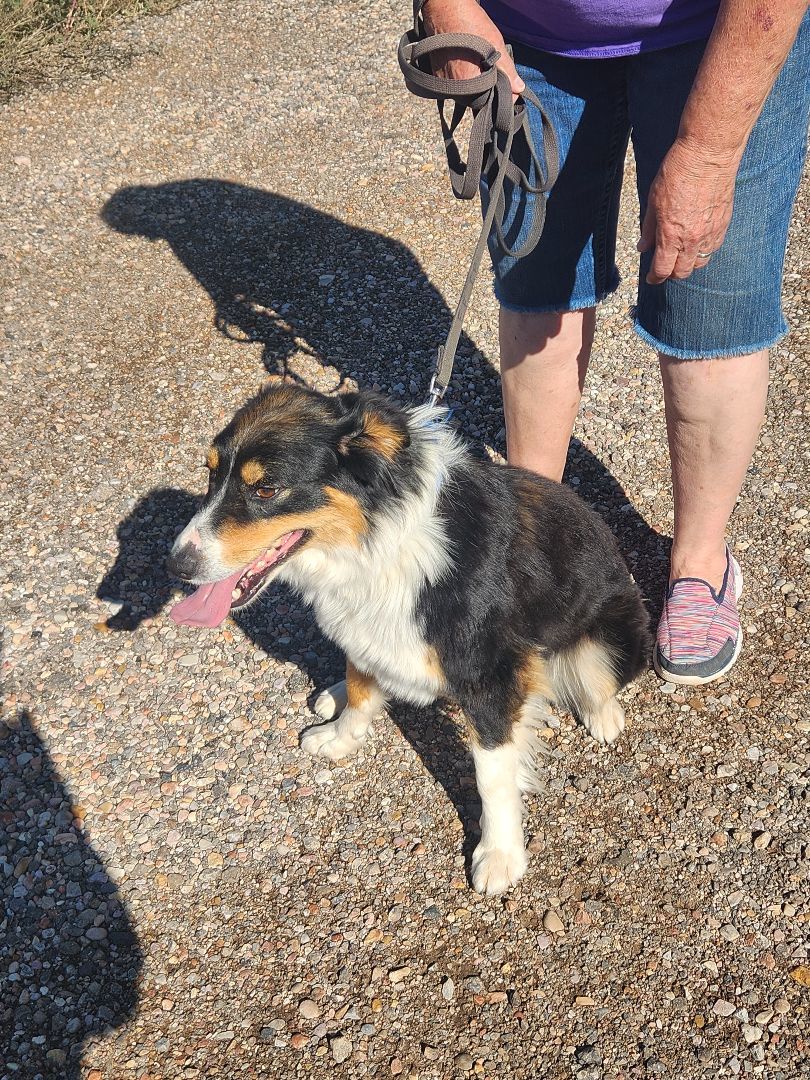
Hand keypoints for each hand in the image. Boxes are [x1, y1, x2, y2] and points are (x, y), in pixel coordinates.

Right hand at [422, 0, 523, 96]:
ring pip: (467, 91)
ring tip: (481, 62)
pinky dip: (465, 75)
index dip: (503, 93)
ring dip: (477, 81)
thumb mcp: (494, 45)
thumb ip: (507, 70)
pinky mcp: (437, 76)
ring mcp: (443, 84)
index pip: (490, 102)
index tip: (511, 86)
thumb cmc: (469, 23)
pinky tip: (469, 61)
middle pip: (477, 99)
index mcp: (467, 86)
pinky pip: (456, 84)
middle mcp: (453, 90)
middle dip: (489, 87)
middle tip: (496, 69)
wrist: (443, 8)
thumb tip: (519, 88)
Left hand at [638, 137, 738, 283]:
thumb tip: (643, 247)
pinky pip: (713, 248)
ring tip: (681, 256)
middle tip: (665, 267)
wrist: (709, 153)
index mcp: (671, 235)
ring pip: (700, 263)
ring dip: (689, 264)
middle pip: (682, 272)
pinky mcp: (724, 223)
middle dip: (671, 274)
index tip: (651, 278)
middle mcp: (692, 239)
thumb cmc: (677, 172)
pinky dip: (704, 251)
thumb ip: (649, 228)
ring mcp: (710, 233)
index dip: (655, 277)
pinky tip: (697, 243)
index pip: (663, 270)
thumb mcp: (654, 200)